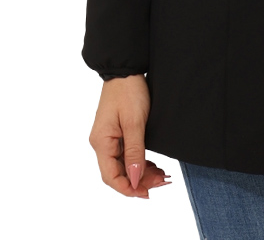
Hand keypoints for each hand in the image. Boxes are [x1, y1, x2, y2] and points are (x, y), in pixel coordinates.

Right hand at [89, 75, 171, 197]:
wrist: (126, 69)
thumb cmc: (128, 91)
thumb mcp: (135, 122)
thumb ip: (135, 152)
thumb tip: (135, 180)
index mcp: (101, 142)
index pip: (111, 176)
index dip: (129, 188)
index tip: (147, 192)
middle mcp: (102, 143)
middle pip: (117, 173)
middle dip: (139, 181)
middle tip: (162, 182)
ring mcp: (108, 138)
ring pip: (123, 165)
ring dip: (141, 172)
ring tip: (161, 175)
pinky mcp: (116, 133)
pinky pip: (125, 154)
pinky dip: (139, 161)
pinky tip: (153, 164)